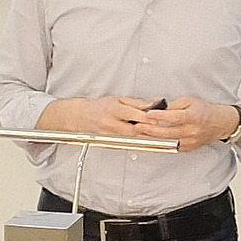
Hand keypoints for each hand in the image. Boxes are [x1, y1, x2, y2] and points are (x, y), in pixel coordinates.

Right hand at [36, 96, 154, 135]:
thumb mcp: (117, 99)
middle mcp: (112, 122)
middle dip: (148, 129)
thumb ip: (135, 103)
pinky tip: (146, 138)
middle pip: (134, 129)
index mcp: (114, 109)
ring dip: (144, 136)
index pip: (134, 114)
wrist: (79, 117)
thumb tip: (152, 104)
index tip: (159, 117)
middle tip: (161, 128)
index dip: (148, 117)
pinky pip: (127, 141)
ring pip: (132, 137)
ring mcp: (111, 133)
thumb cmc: (98, 106)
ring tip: (156, 134)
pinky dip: (137, 139)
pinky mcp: (111, 141)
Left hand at [134, 97, 240, 150]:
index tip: (148, 114)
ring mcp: (190, 141)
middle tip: (138, 126)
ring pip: (168, 141)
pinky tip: (151, 139)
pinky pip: (172, 146)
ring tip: (141, 133)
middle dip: (151, 130)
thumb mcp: (190, 101)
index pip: (174, 117)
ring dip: (153, 137)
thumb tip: (157, 107)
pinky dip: (161, 142)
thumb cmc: (204, 111)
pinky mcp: (188, 148)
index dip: (160, 116)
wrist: (220, 123)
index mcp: (193, 116)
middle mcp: (192, 130)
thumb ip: (173, 105)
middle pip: (169, 132)